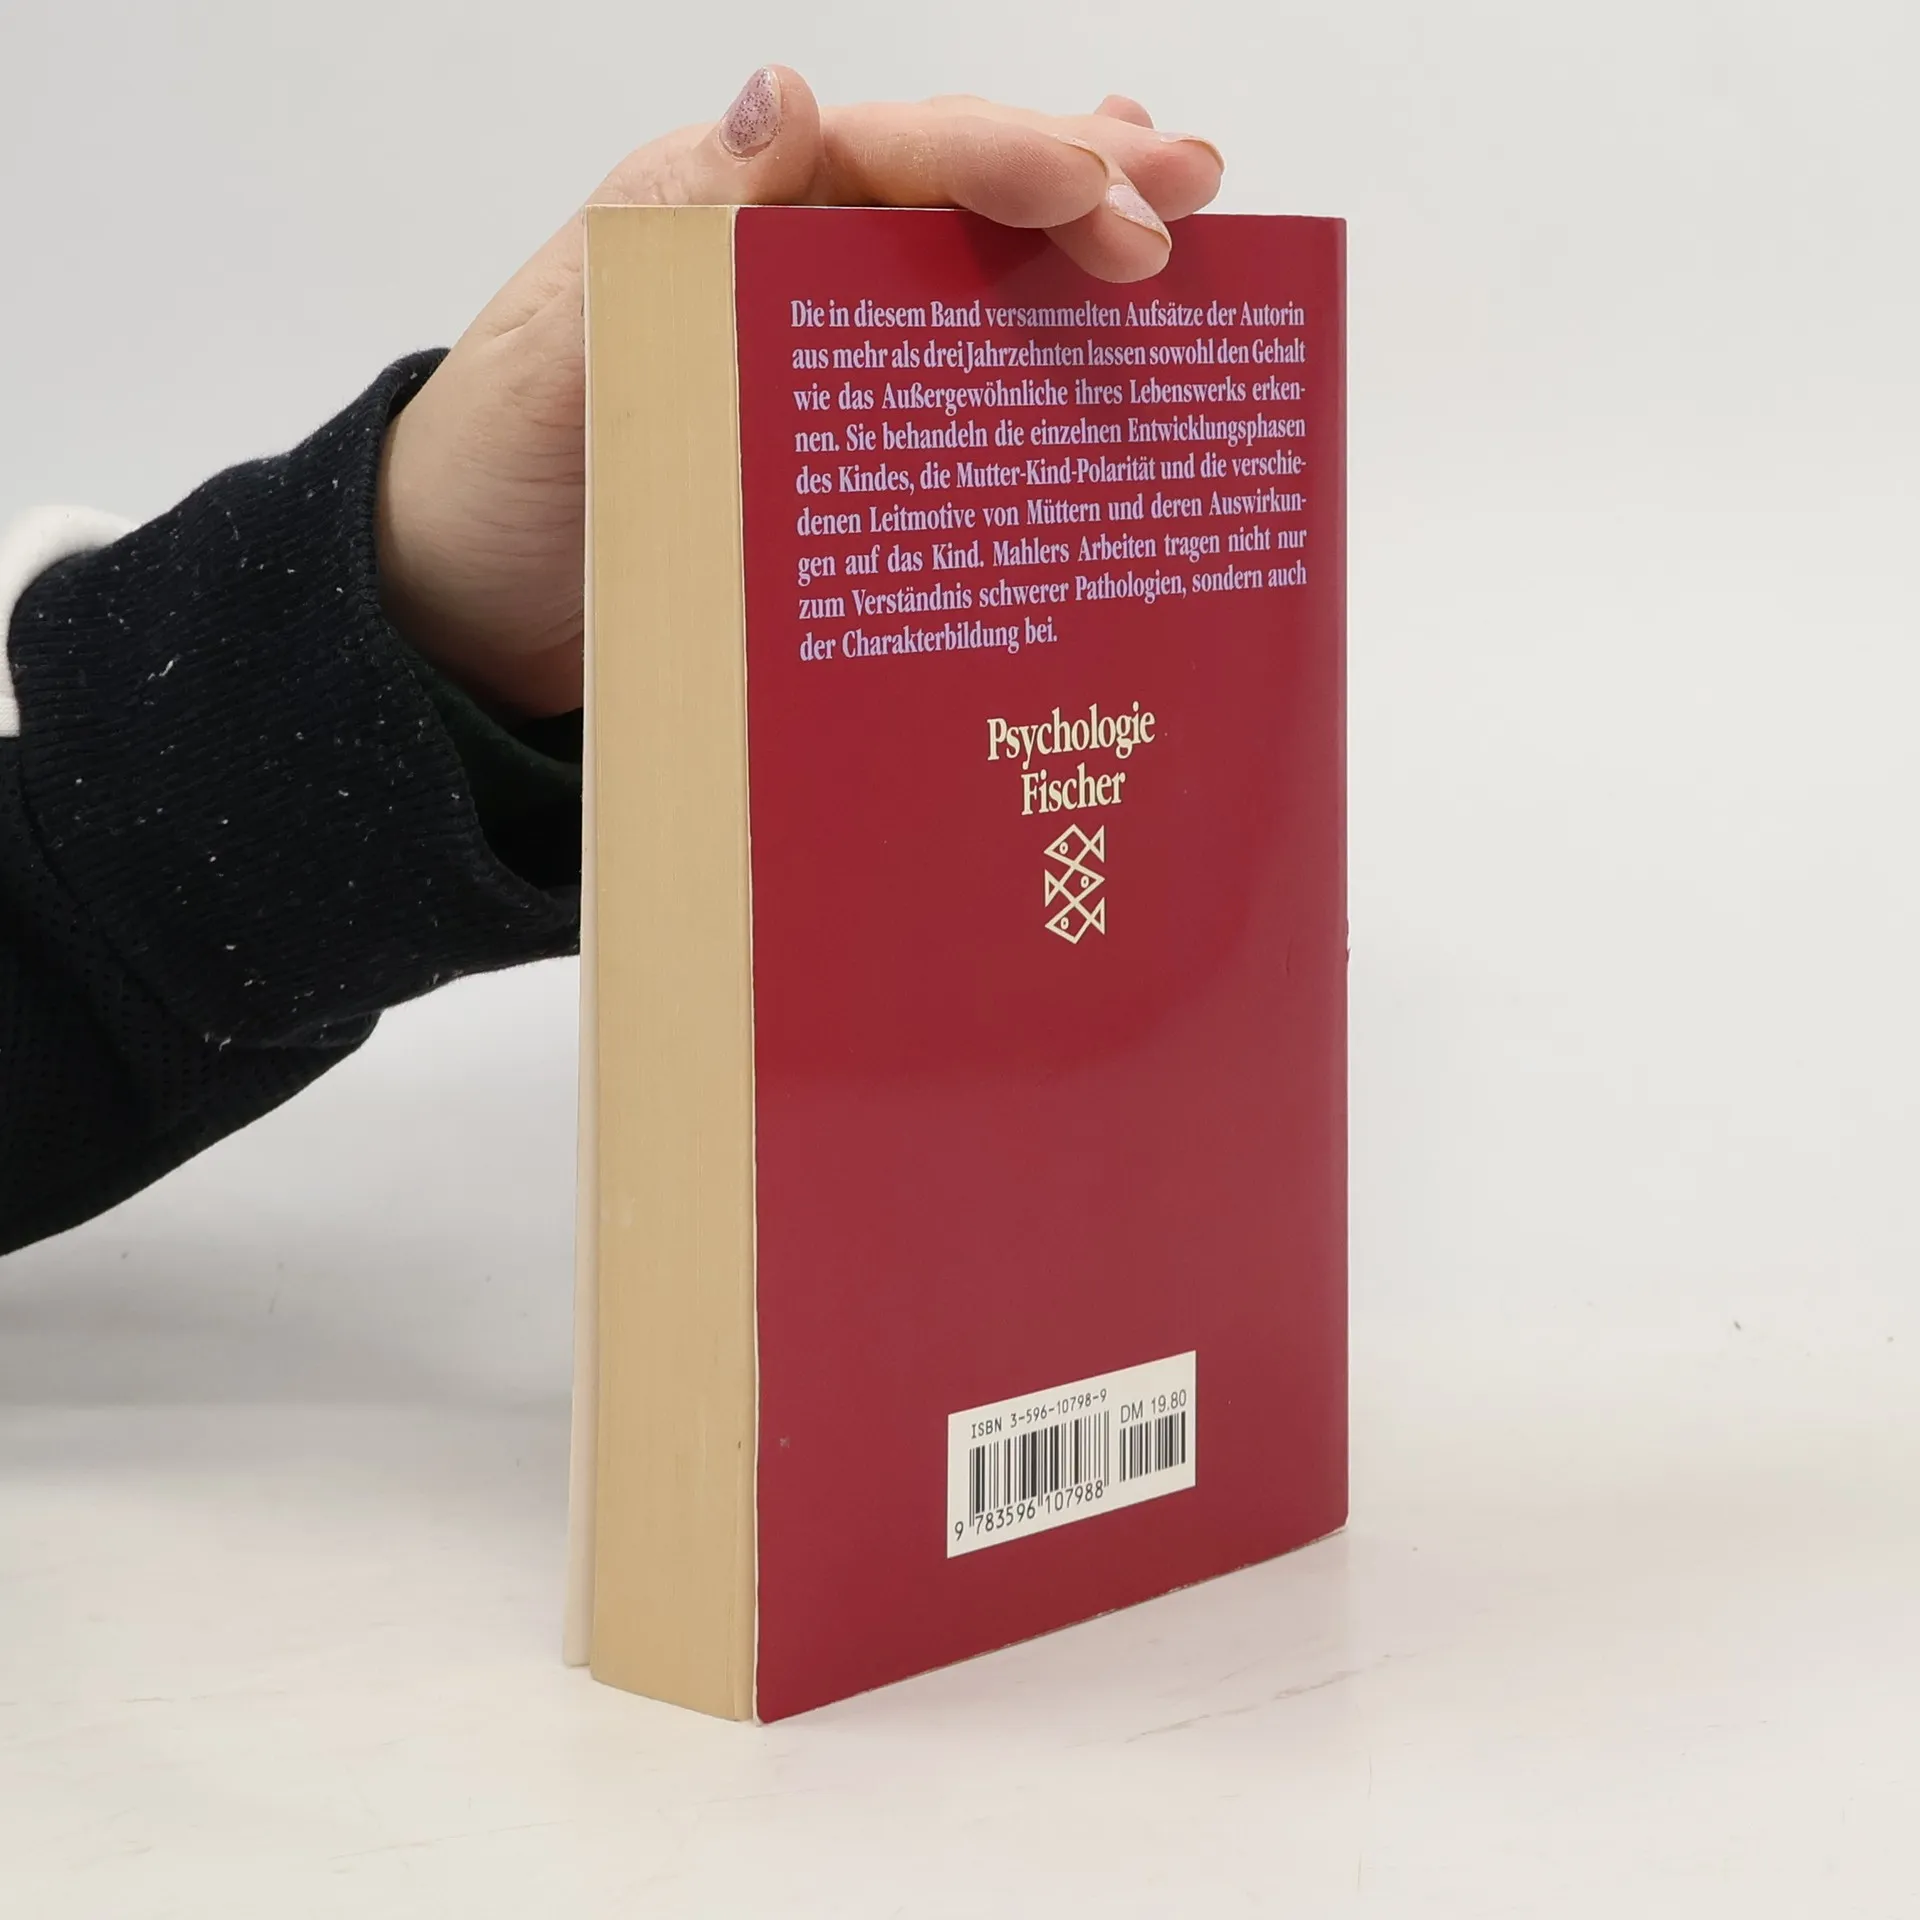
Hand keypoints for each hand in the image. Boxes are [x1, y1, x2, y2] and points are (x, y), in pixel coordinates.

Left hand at [376, 69, 1225, 717]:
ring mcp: (816, 358)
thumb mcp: (557, 355)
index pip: (884, 153)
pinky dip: (1030, 358)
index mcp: (720, 214)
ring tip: (1190, 222)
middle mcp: (782, 265)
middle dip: (1078, 182)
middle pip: (951, 196)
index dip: (1001, 159)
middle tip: (1195, 193)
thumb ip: (664, 235)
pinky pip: (947, 387)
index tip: (1103, 187)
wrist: (466, 613)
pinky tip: (1098, 348)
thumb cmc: (492, 477)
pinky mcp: (833, 451)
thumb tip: (779, 95)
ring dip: (1075, 249)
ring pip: (967, 275)